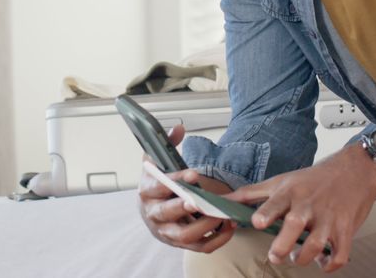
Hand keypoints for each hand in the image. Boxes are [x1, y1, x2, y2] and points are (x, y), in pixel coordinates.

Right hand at [137, 124, 237, 252]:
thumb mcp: (157, 161)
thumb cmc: (157, 183)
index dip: (176, 180)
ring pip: (183, 235)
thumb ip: (167, 143)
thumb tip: (178, 127)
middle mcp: (153, 214)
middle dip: (185, 207)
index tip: (195, 174)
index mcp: (146, 191)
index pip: (158, 186)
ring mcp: (165, 232)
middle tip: (203, 201)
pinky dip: (216, 240)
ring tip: (223, 215)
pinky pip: (199, 247)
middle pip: (167, 213)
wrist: (150, 209)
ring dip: (204, 226)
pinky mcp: (178, 244)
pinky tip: (229, 227)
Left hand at [223, 145, 375, 271]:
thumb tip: (222, 202)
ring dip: (303, 257)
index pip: (275, 203)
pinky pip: (339, 254)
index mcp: (291, 192)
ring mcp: (328, 219)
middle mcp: (308, 205)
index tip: (257, 222)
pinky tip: (321, 262)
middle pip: (294, 226)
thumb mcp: (280, 181)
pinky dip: (329, 264)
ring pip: (315, 244)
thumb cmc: (312, 178)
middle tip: (275, 255)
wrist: (354, 171)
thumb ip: (250, 193)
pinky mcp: (345, 230)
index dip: (266, 214)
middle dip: (283, 245)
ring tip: (296, 257)